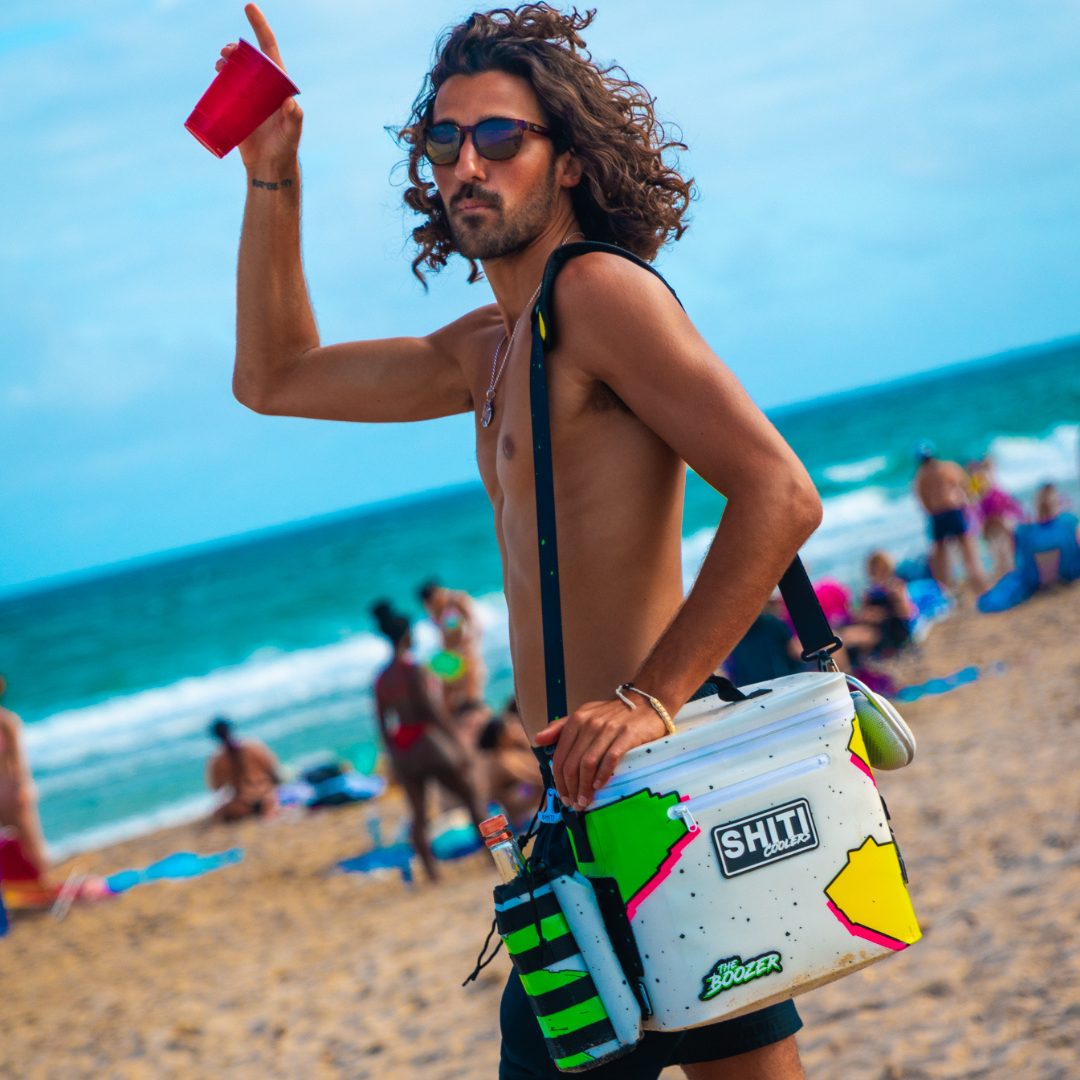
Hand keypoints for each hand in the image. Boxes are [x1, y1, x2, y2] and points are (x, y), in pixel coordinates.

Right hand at [216, 4, 302, 168]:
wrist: (269, 164)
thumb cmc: (284, 147)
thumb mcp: (291, 133)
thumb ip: (294, 119)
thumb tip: (290, 104)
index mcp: (278, 84)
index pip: (269, 49)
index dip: (259, 26)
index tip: (248, 6)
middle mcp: (263, 85)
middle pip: (249, 57)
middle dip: (236, 48)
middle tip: (226, 53)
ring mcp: (249, 94)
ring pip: (235, 69)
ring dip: (226, 60)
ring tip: (219, 64)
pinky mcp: (237, 105)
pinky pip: (225, 86)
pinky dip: (218, 76)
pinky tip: (215, 73)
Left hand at [534, 697, 667, 809]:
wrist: (647, 703)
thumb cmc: (613, 713)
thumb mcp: (585, 715)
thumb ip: (561, 728)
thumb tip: (537, 740)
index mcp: (576, 720)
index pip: (560, 756)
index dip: (558, 780)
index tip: (563, 796)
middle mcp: (590, 723)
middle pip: (572, 763)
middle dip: (571, 788)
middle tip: (574, 804)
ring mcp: (609, 728)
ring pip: (588, 764)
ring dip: (585, 787)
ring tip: (585, 801)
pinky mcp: (627, 734)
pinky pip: (610, 758)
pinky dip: (603, 775)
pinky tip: (600, 786)